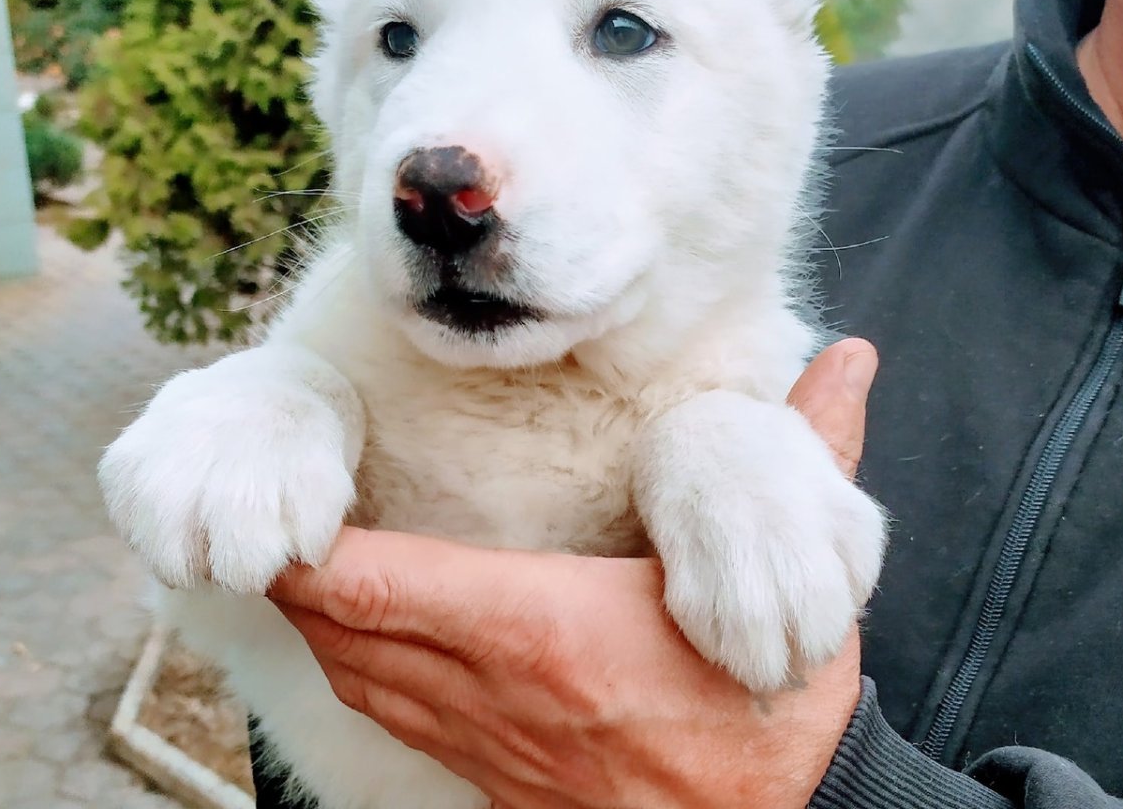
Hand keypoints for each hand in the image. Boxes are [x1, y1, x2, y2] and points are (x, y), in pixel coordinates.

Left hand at [268, 338, 877, 808]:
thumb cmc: (770, 709)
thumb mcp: (786, 576)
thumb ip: (811, 453)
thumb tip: (852, 357)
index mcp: (551, 632)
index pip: (391, 588)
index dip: (321, 558)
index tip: (289, 515)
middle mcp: (500, 693)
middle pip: (354, 636)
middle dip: (303, 585)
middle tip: (270, 525)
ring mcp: (491, 748)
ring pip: (365, 685)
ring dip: (325, 630)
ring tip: (301, 573)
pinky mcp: (499, 784)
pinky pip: (400, 723)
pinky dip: (365, 675)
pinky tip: (361, 648)